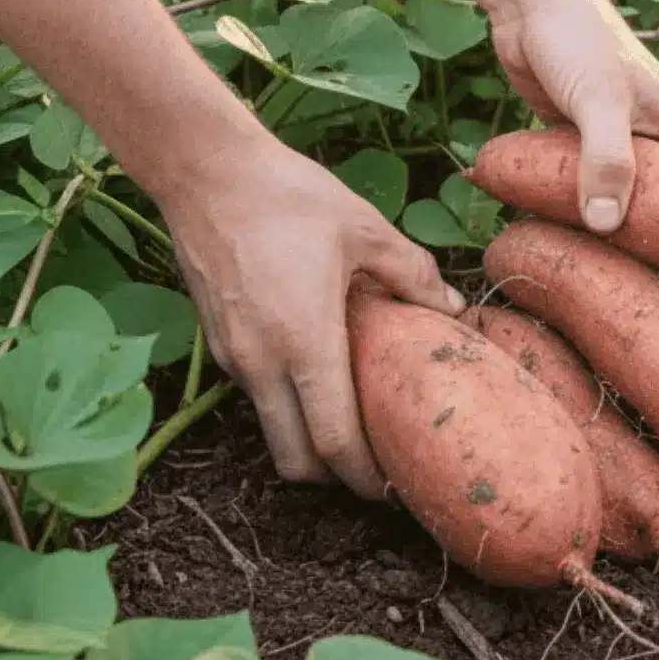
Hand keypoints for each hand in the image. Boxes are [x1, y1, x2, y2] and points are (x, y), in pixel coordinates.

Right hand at [158, 133, 465, 497]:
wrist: (204, 171)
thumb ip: (413, 275)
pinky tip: (318, 379)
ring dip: (309, 443)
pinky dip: (287, 407)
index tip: (397, 488)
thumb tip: (454, 308)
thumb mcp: (365, 229)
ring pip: (272, 431)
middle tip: (378, 472)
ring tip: (354, 427)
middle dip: (337, 479)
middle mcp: (263, 364)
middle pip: (297, 460)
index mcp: (306, 344)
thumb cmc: (289, 195)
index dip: (368, 478)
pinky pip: (256, 396)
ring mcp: (232, 358)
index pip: (336, 442)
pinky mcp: (216, 344)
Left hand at [490, 0, 658, 232]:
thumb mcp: (599, 101)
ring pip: (623, 200)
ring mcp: (615, 144)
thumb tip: (606, 224)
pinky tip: (562, 242)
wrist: (528, 1)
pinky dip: (575, 211)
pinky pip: (583, 188)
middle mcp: (654, 141)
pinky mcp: (577, 145)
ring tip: (609, 285)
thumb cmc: (578, 39)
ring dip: (614, 231)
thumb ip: (608, 160)